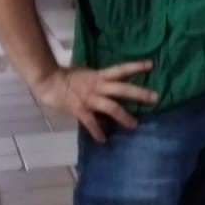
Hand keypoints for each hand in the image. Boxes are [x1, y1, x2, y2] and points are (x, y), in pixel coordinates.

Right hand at [32, 61, 157, 142]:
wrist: (48, 81)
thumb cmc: (66, 77)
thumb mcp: (87, 74)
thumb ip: (99, 80)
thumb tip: (111, 83)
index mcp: (100, 76)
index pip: (121, 69)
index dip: (136, 66)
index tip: (152, 65)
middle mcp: (98, 86)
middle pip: (123, 89)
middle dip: (139, 93)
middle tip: (156, 97)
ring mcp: (90, 98)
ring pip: (112, 107)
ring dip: (124, 116)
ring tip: (135, 125)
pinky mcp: (80, 109)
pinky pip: (91, 122)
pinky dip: (97, 131)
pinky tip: (103, 140)